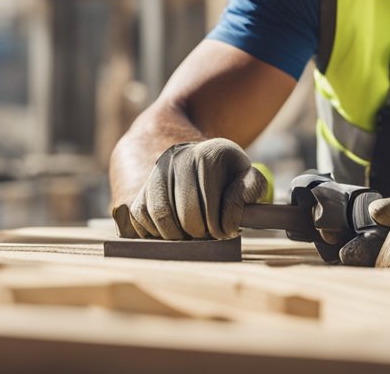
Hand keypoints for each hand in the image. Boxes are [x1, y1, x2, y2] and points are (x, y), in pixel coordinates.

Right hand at [116, 138, 267, 239]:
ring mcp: (154, 174)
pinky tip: (172, 228)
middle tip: (208, 236)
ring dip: (178, 237)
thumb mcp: (245, 173)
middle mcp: (177, 160)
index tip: (225, 231)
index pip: (212, 209)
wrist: (184, 151)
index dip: (221, 229)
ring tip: (191, 234)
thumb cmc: (222, 171)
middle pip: (186, 217)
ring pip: (161, 220)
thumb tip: (234, 214)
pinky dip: (156, 233)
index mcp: (207, 155)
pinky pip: (141, 221)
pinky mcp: (137, 190)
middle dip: (200, 234)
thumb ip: (252, 188)